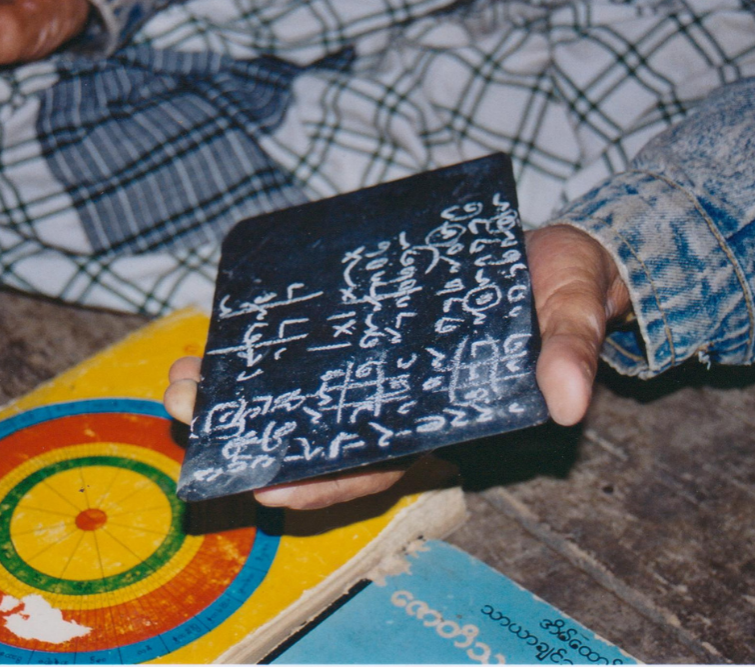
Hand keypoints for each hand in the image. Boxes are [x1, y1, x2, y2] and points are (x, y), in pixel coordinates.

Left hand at [163, 224, 631, 508]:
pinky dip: (260, 351)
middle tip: (190, 412)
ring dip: (238, 396)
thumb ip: (569, 349)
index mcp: (441, 414)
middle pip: (317, 437)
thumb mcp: (572, 309)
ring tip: (182, 380)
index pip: (377, 463)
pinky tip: (217, 338)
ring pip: (298, 395)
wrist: (546, 253)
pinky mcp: (359, 324)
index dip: (325, 482)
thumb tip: (568, 400)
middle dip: (252, 437)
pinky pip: (304, 347)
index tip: (268, 488)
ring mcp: (372, 364)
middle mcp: (396, 398)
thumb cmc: (562, 288)